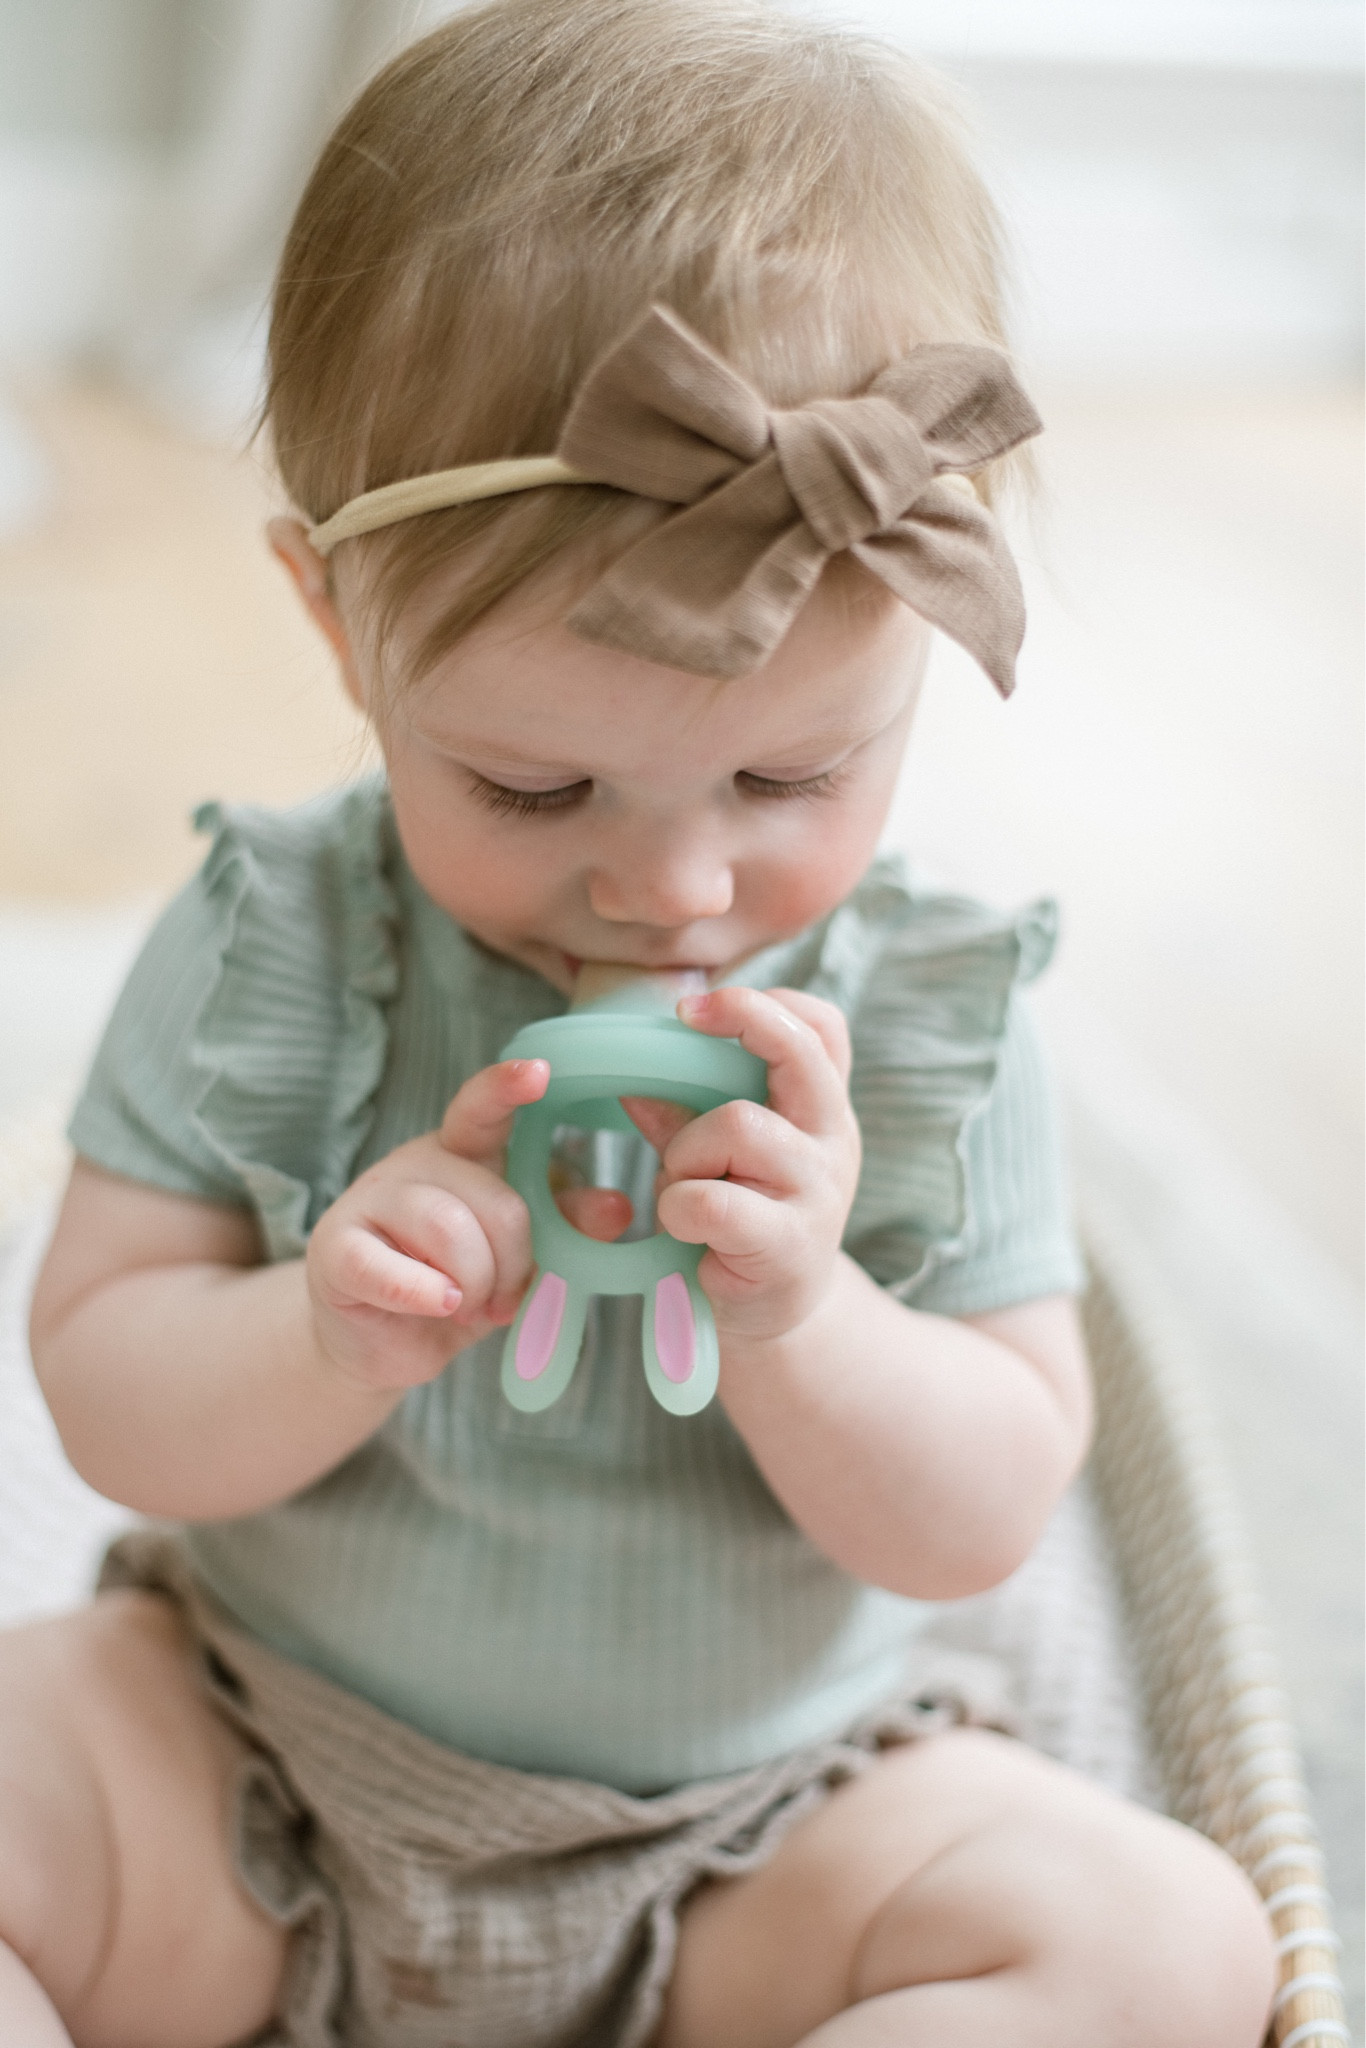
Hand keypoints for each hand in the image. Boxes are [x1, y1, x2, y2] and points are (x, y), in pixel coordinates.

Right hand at [306, 1058, 632, 1388]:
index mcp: (463, 1154)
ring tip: (465, 1306)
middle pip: (494, 1199)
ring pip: (449, 1230)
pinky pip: (389, 1268)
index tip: (540, 1072)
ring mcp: (370, 1201)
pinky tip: (439, 1305)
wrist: (380, 1342)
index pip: (482, 1109)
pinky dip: (424, 1294)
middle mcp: (415, 1164)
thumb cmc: (456, 1288)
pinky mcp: (336, 1250)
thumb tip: (616, 1208)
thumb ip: (561, 1226)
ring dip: (475, 1285)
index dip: (507, 1087)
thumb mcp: (518, 1258)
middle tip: (498, 1298)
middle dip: (512, 1262)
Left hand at [623, 987, 860, 1343]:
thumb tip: (632, 1074)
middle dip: (741, 1019)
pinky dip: (678, 1206)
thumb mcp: (720, 1156)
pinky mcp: (787, 1243)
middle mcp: (833, 1139)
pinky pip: (709, 1200)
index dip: (767, 1003)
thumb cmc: (743, 1220)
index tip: (700, 1007)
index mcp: (822, 1108)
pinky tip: (684, 1228)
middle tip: (684, 1018)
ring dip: (687, 1151)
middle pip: (799, 1053)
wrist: (773, 1314)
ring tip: (685, 1185)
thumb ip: (686, 1111)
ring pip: (737, 1125)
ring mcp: (818, 1190)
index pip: (823, 1029)